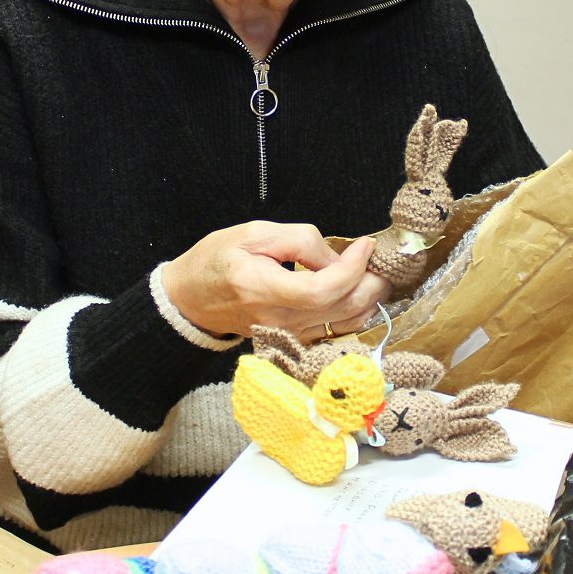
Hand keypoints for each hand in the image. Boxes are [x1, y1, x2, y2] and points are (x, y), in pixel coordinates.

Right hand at [162, 222, 389, 338]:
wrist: (191, 300)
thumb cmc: (217, 260)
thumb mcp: (254, 234)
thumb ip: (300, 241)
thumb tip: (337, 257)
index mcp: (264, 289)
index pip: (323, 290)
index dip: (352, 268)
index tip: (366, 244)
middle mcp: (280, 320)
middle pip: (343, 310)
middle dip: (372, 283)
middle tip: (381, 259)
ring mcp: (289, 335)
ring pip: (347, 325)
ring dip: (370, 299)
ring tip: (376, 271)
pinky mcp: (295, 339)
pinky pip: (337, 331)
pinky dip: (357, 312)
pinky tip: (360, 291)